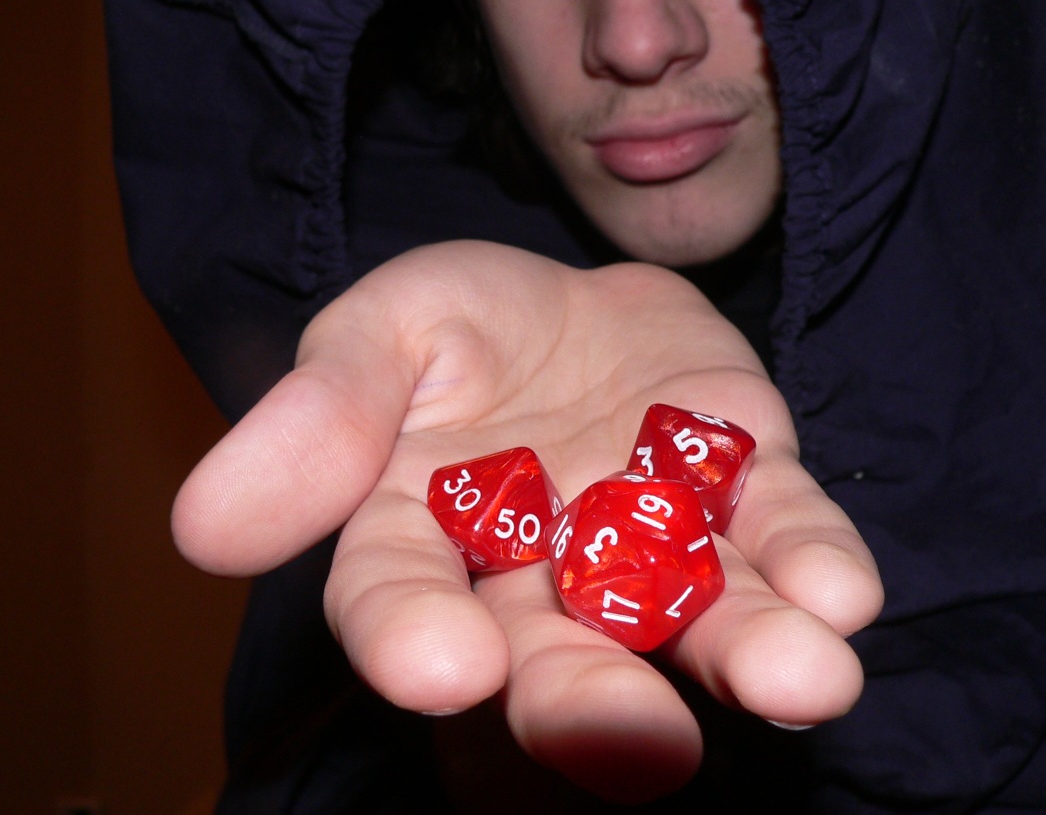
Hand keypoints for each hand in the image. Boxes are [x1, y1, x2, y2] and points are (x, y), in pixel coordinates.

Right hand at [172, 240, 882, 802]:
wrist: (571, 300)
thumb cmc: (457, 327)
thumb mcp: (378, 330)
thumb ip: (318, 416)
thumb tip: (204, 524)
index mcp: (423, 539)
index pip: (398, 600)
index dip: (412, 637)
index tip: (442, 671)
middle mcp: (539, 574)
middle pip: (557, 651)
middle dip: (595, 698)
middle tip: (638, 745)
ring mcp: (654, 541)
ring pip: (692, 616)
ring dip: (747, 653)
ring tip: (802, 681)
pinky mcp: (745, 491)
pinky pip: (781, 538)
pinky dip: (811, 568)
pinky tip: (841, 597)